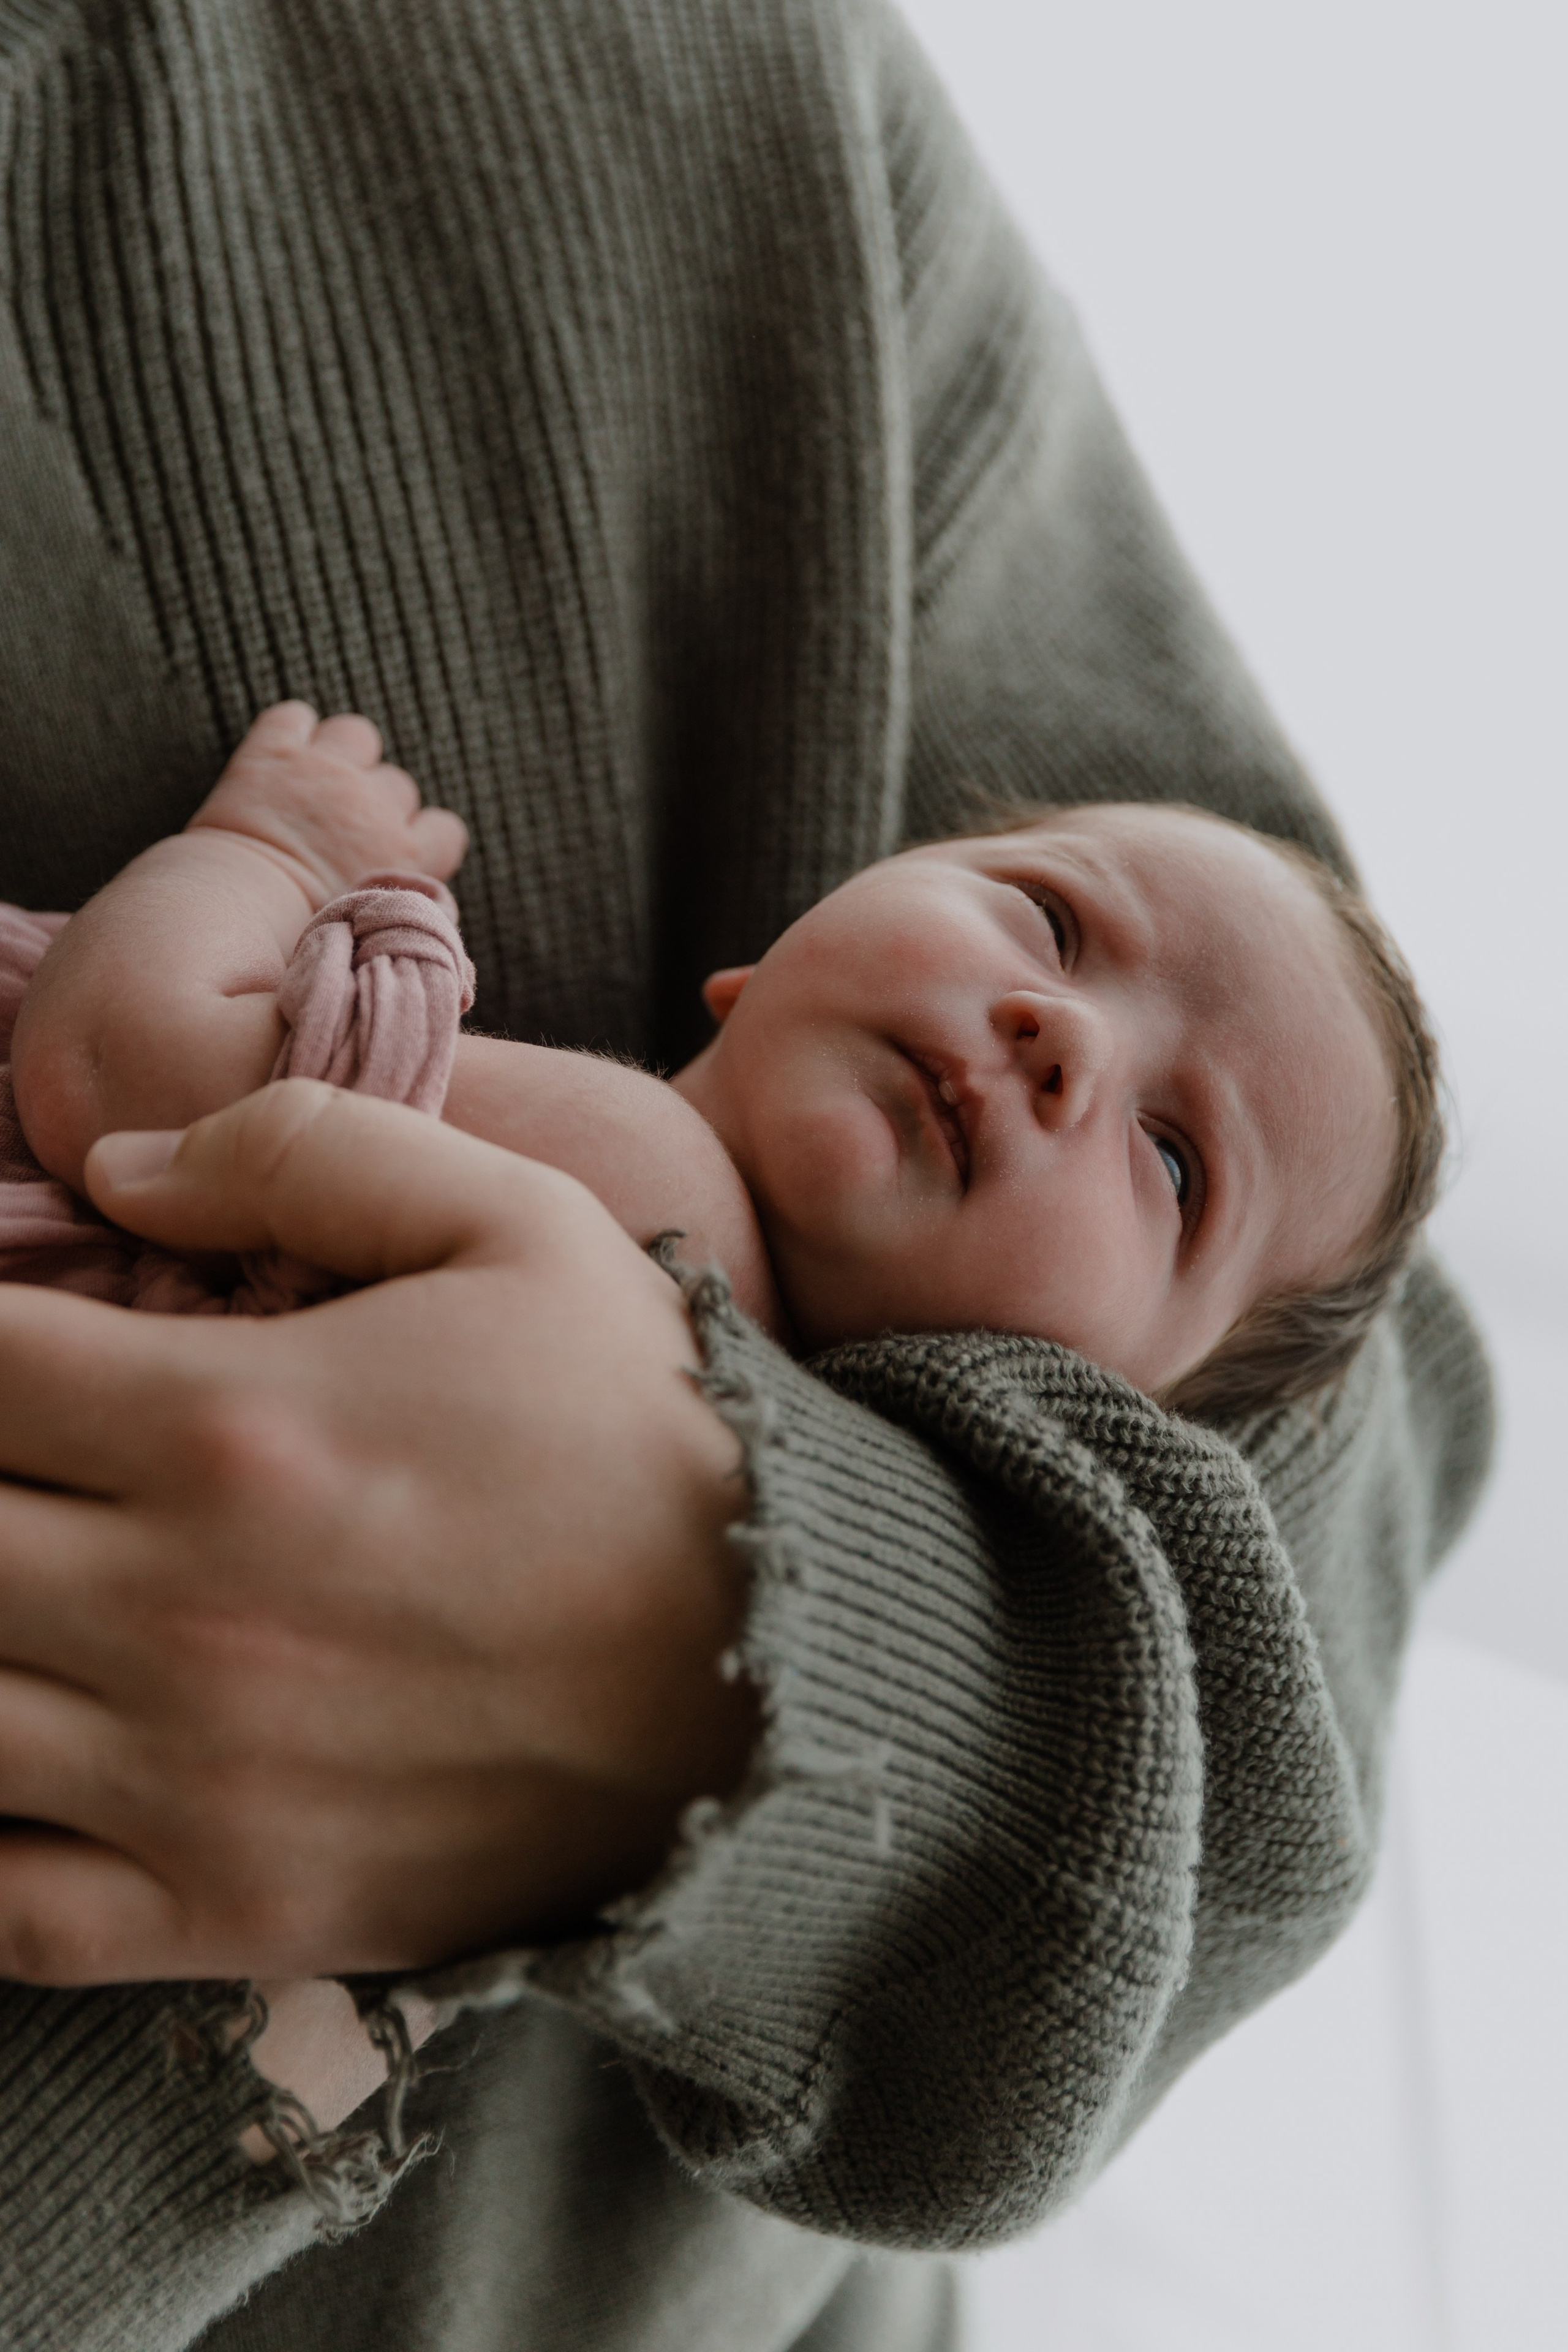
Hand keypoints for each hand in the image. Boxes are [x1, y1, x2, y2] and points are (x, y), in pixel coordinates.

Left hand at [0, 1082, 755, 1981]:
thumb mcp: (525, 1224)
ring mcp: (199, 1783)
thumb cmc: (655, 1431)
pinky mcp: (238, 1911)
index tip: (24, 1348)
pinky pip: (3, 1903)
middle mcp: (183, 1613)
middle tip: (44, 1456)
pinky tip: (31, 1747)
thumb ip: (308, 1148)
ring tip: (43, 1578)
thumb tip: (114, 1167)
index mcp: (234, 1428)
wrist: (794, 1660)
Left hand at [187, 700, 468, 905]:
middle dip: (374, 801)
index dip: (423, 837)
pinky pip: (294, 716)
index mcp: (404, 854)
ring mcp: (327, 770)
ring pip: (357, 735)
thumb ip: (396, 908)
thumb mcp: (371, 931)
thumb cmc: (299, 938)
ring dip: (341, 751)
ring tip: (313, 779)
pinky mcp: (276, 750)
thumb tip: (403, 907)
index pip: (446, 831)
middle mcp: (374, 805)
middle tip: (338, 828)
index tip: (396, 850)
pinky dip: (287, 730)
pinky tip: (276, 756)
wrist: (239, 909)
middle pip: (397, 785)